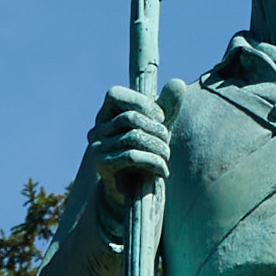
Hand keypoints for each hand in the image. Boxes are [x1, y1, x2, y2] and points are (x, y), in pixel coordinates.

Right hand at [86, 85, 169, 203]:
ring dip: (159, 147)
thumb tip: (178, 82)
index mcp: (105, 115)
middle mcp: (97, 130)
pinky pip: (132, 156)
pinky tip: (163, 171)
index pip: (114, 94)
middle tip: (167, 142)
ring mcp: (97, 148)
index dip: (141, 102)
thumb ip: (166, 106)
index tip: (160, 118)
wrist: (132, 193)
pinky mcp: (102, 166)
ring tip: (167, 157)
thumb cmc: (145, 154)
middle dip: (157, 129)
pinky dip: (154, 162)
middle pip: (130, 117)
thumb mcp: (157, 128)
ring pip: (134, 137)